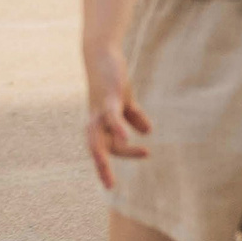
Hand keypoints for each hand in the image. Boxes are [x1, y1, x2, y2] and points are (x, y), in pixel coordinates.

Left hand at [84, 50, 151, 188]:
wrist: (101, 55)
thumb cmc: (111, 80)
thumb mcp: (124, 102)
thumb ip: (133, 117)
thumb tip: (146, 132)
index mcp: (99, 123)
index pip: (103, 149)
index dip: (106, 165)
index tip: (111, 185)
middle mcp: (96, 119)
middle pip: (95, 147)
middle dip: (101, 167)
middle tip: (110, 186)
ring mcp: (101, 108)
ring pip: (100, 134)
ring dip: (113, 150)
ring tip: (135, 157)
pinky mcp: (109, 96)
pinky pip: (112, 115)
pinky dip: (119, 127)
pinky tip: (129, 138)